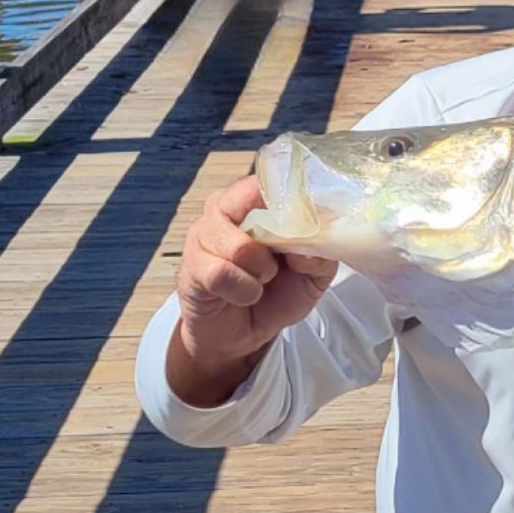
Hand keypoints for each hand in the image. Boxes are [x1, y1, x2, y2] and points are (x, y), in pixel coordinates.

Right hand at [167, 173, 335, 406]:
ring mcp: (204, 233)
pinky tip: (245, 294)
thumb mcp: (313, 274)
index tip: (307, 224)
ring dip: (262, 271)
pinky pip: (224, 273)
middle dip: (280, 238)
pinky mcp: (192, 264)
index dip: (295, 200)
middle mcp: (225, 206)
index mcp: (255, 199)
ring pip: (242, 246)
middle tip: (282, 260)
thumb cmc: (276, 294)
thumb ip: (321, 252)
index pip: (273, 177)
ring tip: (262, 280)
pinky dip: (244, 290)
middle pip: (253, 199)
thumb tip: (314, 237)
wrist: (242, 335)